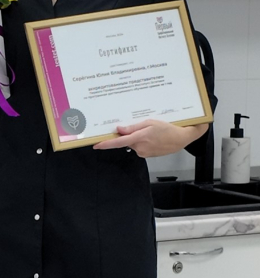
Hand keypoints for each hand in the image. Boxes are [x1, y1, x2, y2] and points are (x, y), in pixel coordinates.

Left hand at [93, 119, 207, 157]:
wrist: (182, 138)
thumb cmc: (167, 128)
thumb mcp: (150, 123)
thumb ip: (133, 127)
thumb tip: (119, 130)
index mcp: (139, 139)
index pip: (118, 142)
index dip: (106, 144)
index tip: (96, 145)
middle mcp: (140, 148)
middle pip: (125, 141)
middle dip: (125, 134)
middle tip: (136, 126)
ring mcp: (144, 153)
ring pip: (132, 143)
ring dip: (135, 137)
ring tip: (148, 130)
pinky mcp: (147, 154)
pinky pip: (138, 146)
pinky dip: (140, 140)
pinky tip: (151, 136)